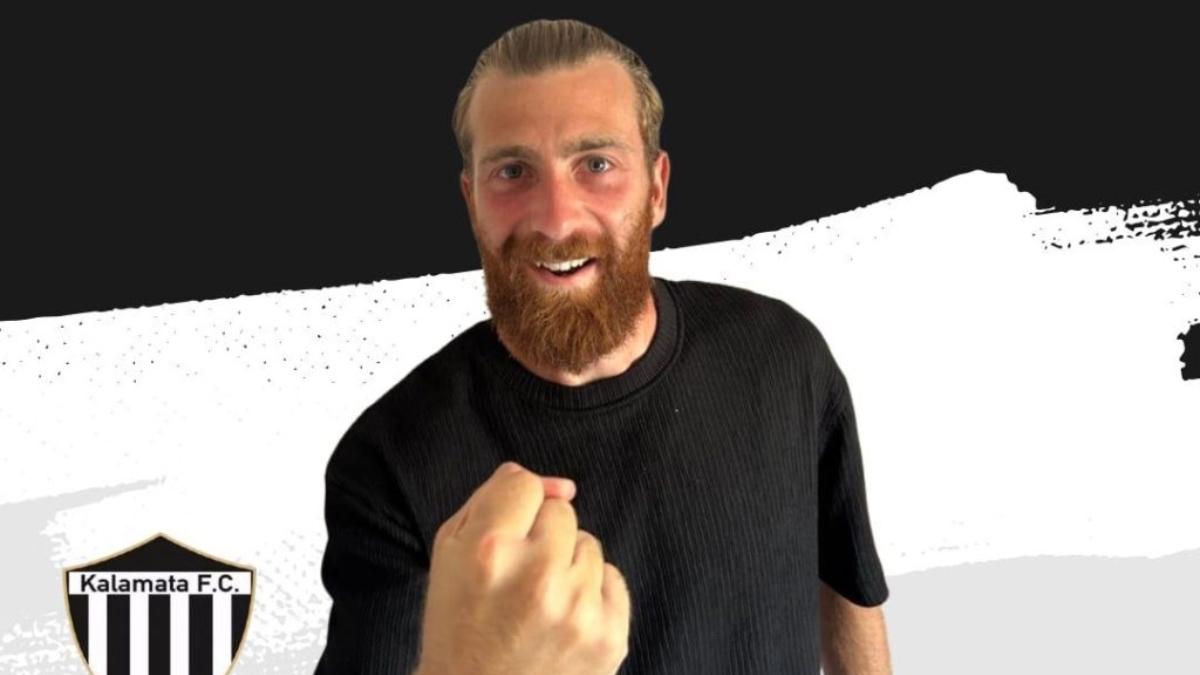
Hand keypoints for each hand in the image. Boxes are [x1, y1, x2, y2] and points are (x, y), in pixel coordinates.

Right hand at [417, 461, 630, 674]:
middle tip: (516, 580)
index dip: (513, 511)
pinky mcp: (608, 636)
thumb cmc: (459, 626)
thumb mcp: (450, 553)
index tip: (504, 540)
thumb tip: (563, 485)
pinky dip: (590, 596)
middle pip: (562, 512)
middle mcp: (537, 575)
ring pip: (589, 545)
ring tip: (536, 605)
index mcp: (488, 550)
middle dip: (540, 538)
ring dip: (567, 567)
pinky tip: (561, 622)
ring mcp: (578, 608)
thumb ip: (498, 497)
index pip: (525, 484)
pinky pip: (612, 580)